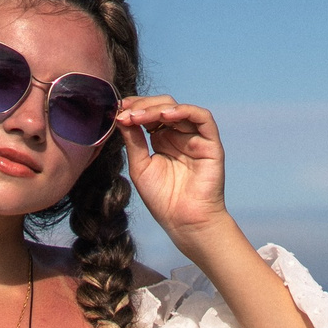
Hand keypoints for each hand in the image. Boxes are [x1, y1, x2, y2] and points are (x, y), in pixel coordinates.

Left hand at [115, 95, 228, 244]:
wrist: (183, 221)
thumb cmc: (162, 199)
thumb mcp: (140, 166)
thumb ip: (133, 140)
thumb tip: (121, 115)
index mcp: (162, 140)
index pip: (150, 114)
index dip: (134, 108)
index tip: (116, 110)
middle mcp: (180, 135)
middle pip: (163, 106)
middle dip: (142, 106)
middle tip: (125, 112)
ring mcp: (195, 138)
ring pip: (179, 109)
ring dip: (157, 108)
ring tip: (139, 115)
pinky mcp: (211, 143)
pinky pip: (202, 118)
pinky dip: (184, 110)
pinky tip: (165, 115)